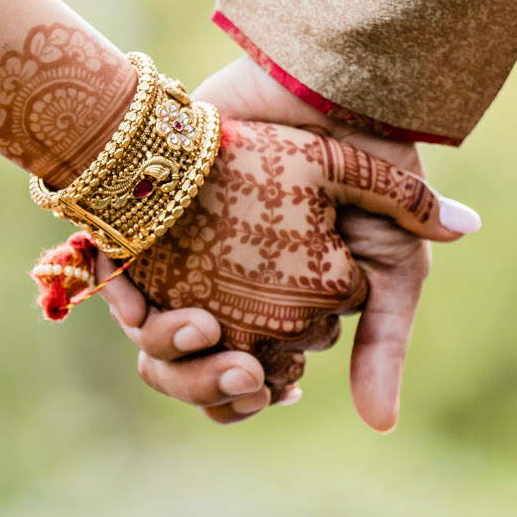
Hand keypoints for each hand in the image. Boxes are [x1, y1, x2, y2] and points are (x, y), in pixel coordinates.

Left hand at [96, 57, 478, 429]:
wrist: (330, 88)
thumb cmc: (371, 172)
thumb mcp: (394, 266)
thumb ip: (383, 345)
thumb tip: (382, 428)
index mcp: (277, 317)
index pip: (243, 388)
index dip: (250, 398)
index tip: (277, 390)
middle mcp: (225, 297)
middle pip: (193, 379)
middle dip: (213, 389)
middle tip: (248, 375)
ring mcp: (185, 265)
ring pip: (154, 349)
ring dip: (178, 359)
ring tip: (209, 329)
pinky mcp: (151, 229)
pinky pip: (122, 293)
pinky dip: (136, 309)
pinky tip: (169, 306)